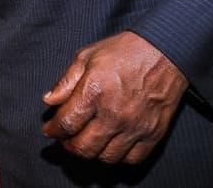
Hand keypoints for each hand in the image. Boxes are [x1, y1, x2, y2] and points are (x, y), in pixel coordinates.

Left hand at [42, 31, 187, 164]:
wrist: (163, 52)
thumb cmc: (123, 52)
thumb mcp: (86, 57)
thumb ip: (66, 81)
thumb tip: (49, 100)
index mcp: (94, 92)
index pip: (66, 123)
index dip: (53, 130)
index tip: (50, 130)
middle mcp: (114, 113)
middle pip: (84, 147)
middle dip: (69, 145)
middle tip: (66, 139)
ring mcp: (135, 126)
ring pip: (106, 157)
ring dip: (92, 153)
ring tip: (87, 142)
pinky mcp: (153, 133)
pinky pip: (132, 159)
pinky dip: (118, 157)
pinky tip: (110, 146)